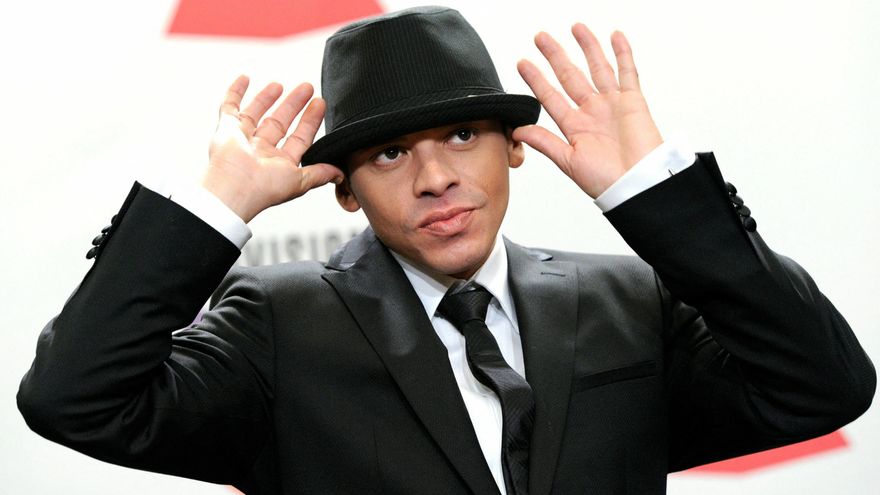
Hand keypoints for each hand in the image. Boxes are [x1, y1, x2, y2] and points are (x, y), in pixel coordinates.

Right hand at [203, 76, 343, 222]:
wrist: (233, 188)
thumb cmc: (264, 189)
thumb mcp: (300, 180)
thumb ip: (319, 173)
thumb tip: (340, 174)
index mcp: (278, 164)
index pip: (299, 138)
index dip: (310, 121)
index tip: (320, 103)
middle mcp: (260, 152)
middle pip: (279, 123)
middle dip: (293, 105)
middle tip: (306, 88)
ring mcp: (242, 139)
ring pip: (256, 113)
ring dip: (268, 99)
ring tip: (280, 84)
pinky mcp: (226, 129)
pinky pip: (229, 107)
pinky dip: (235, 92)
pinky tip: (245, 78)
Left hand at [514, 25, 662, 197]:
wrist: (638, 185)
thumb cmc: (607, 181)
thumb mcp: (568, 161)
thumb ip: (544, 143)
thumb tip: (517, 132)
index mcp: (575, 128)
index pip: (550, 97)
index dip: (536, 80)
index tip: (522, 63)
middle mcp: (592, 113)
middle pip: (571, 76)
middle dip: (555, 56)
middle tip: (541, 38)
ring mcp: (613, 105)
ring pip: (598, 68)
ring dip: (587, 48)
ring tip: (576, 28)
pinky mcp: (634, 102)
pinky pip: (628, 73)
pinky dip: (623, 54)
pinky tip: (615, 37)